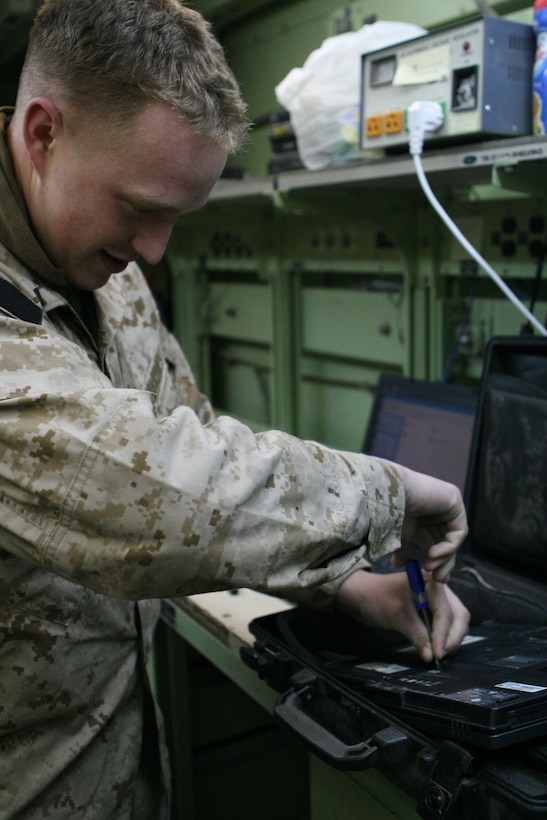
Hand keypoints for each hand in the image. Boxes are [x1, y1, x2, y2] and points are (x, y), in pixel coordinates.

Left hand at [335, 568, 469, 663]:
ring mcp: (437, 596)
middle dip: (452, 636)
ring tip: (438, 653)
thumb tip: (430, 656)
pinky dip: (444, 635)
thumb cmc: (376, 599)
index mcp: (430, 581)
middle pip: (458, 614)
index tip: (437, 654)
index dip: (442, 635)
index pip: (444, 612)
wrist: (361, 594)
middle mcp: (438, 587)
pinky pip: (446, 621)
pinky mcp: (433, 606)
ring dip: (450, 637)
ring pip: (456, 619)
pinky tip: (437, 646)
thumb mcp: (397, 617)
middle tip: (441, 655)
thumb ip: (417, 635)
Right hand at [390, 463, 467, 581]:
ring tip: (430, 569)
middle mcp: (435, 509)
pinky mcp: (454, 501)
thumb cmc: (388, 515)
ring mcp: (446, 503)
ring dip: (444, 558)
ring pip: (453, 539)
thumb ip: (404, 551)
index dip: (435, 561)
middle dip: (443, 563)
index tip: (432, 579)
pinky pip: (458, 532)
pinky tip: (433, 555)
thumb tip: (399, 566)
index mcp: (422, 515)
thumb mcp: (398, 539)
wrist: (386, 496)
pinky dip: (448, 547)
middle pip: (445, 541)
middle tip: (437, 579)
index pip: (434, 541)